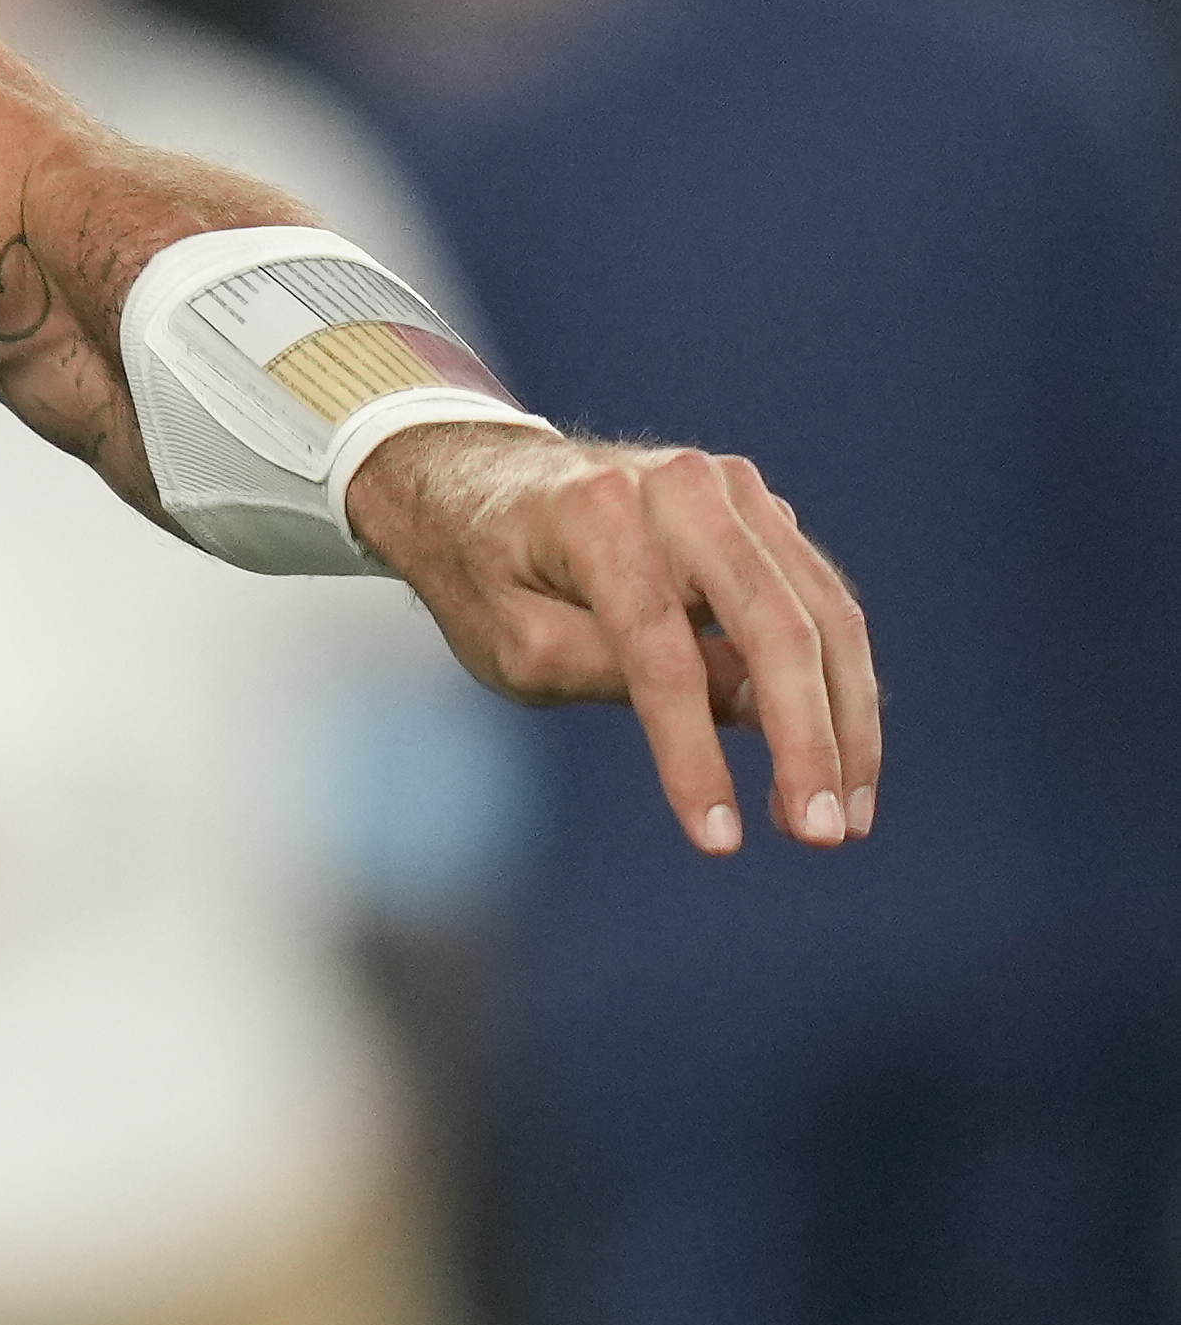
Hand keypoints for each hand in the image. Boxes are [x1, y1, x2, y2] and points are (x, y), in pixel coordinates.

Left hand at [345, 421, 878, 857]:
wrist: (477, 482)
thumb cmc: (485, 573)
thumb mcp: (514, 641)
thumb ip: (620, 673)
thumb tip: (759, 709)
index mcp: (592, 513)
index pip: (660, 648)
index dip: (694, 752)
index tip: (719, 842)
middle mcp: (676, 487)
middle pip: (773, 624)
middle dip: (810, 742)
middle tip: (826, 838)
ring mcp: (730, 488)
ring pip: (824, 615)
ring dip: (847, 724)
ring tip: (844, 821)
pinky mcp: (762, 510)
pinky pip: (822, 602)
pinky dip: (840, 684)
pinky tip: (839, 763)